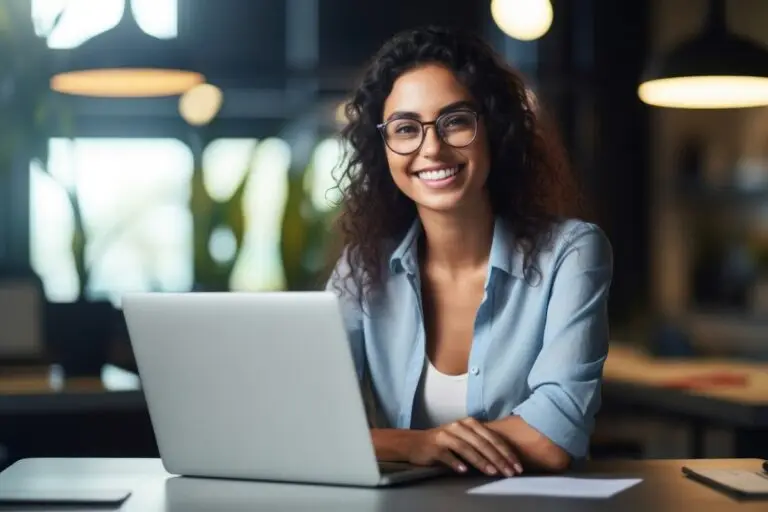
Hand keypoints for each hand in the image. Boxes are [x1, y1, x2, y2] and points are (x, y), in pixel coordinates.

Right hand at [408, 417, 522, 476]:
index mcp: (470, 423)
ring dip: (480, 461)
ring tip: (492, 472)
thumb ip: (482, 444)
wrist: (415, 443)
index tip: (517, 466)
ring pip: (466, 448)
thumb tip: (506, 460)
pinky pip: (447, 455)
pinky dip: (456, 462)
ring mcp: (446, 435)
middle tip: (509, 472)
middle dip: (498, 459)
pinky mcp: (434, 445)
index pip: (493, 438)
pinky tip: (464, 471)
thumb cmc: (445, 443)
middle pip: (482, 443)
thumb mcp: (465, 438)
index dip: (506, 452)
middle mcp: (459, 426)